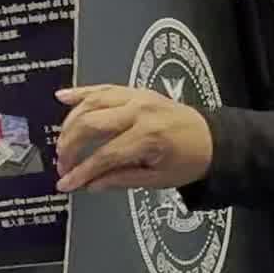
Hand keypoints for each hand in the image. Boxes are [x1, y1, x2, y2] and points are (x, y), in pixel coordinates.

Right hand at [53, 86, 212, 192]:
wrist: (211, 139)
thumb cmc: (189, 160)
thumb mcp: (157, 179)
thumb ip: (120, 179)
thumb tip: (89, 185)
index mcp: (149, 137)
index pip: (104, 156)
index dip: (81, 171)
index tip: (66, 183)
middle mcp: (140, 112)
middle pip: (91, 124)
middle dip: (70, 146)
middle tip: (63, 165)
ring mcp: (137, 97)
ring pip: (91, 103)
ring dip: (71, 122)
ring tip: (61, 143)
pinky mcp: (135, 91)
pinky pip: (103, 88)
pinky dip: (81, 92)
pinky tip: (63, 97)